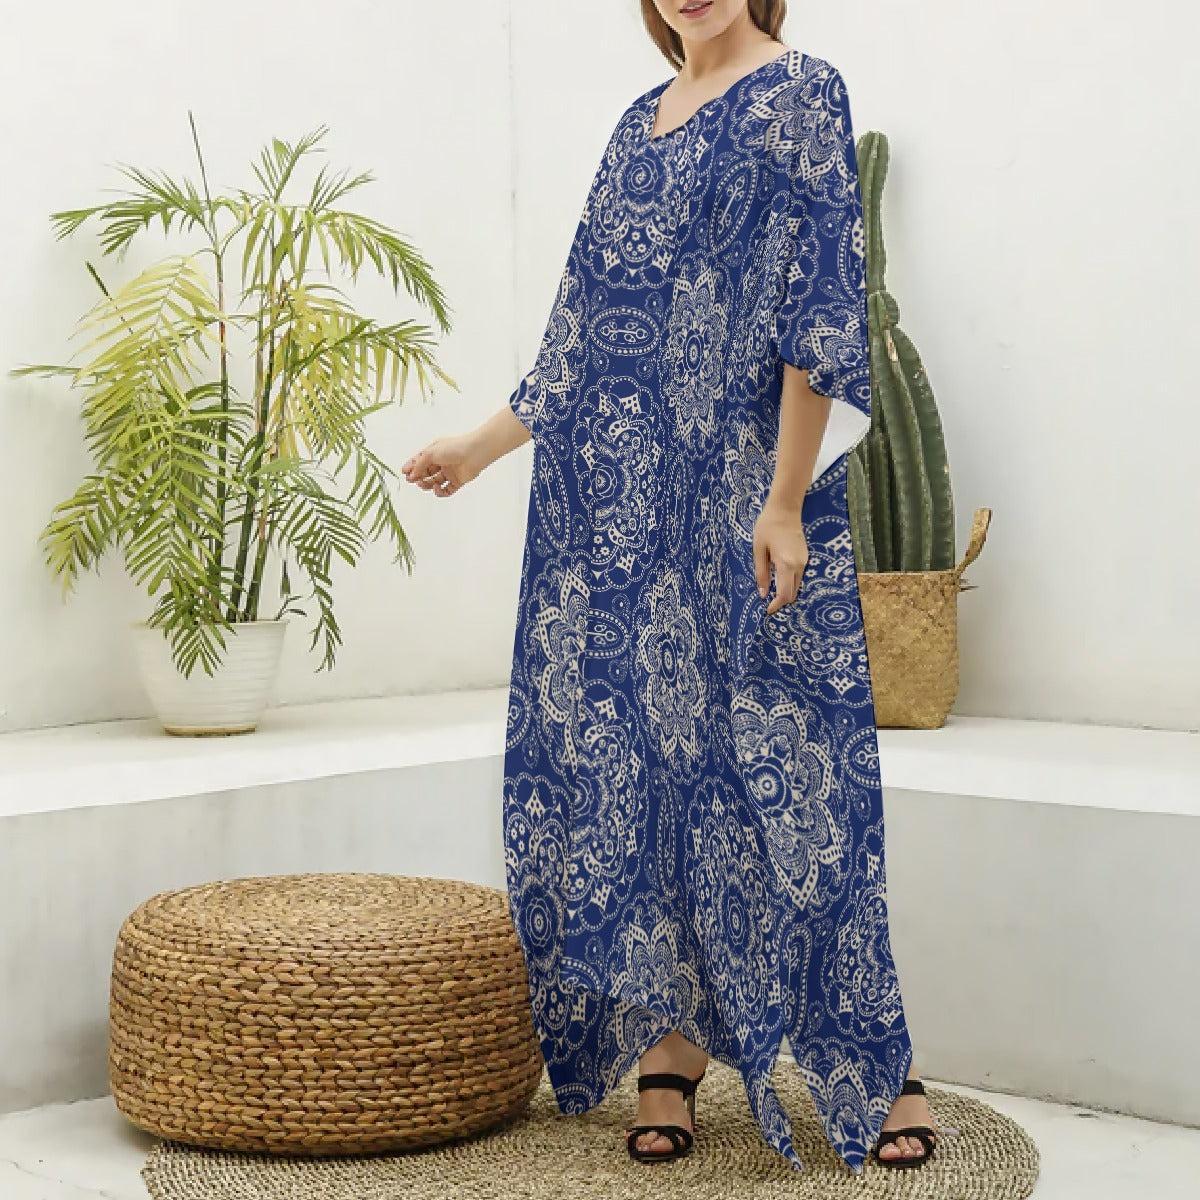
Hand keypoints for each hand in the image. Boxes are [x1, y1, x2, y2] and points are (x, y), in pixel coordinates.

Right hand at [401, 433, 485, 497]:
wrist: (475, 453)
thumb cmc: (454, 448)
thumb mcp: (431, 453)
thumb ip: (419, 464)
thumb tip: (411, 474)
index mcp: (435, 452)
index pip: (420, 461)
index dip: (411, 467)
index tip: (404, 473)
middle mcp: (442, 462)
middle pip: (426, 473)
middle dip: (418, 477)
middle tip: (412, 480)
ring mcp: (450, 472)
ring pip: (434, 482)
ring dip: (427, 485)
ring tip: (424, 484)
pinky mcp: (458, 481)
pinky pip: (447, 490)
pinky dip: (440, 492)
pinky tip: (437, 488)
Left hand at [753, 497, 809, 615]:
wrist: (785, 509)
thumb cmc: (767, 526)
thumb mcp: (758, 550)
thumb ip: (761, 573)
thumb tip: (763, 594)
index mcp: (786, 564)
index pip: (785, 594)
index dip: (777, 605)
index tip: (767, 611)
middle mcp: (799, 565)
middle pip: (793, 593)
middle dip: (781, 601)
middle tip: (768, 604)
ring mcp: (804, 561)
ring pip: (797, 585)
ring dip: (785, 592)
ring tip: (771, 593)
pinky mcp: (805, 557)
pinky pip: (798, 576)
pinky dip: (789, 582)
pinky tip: (778, 579)